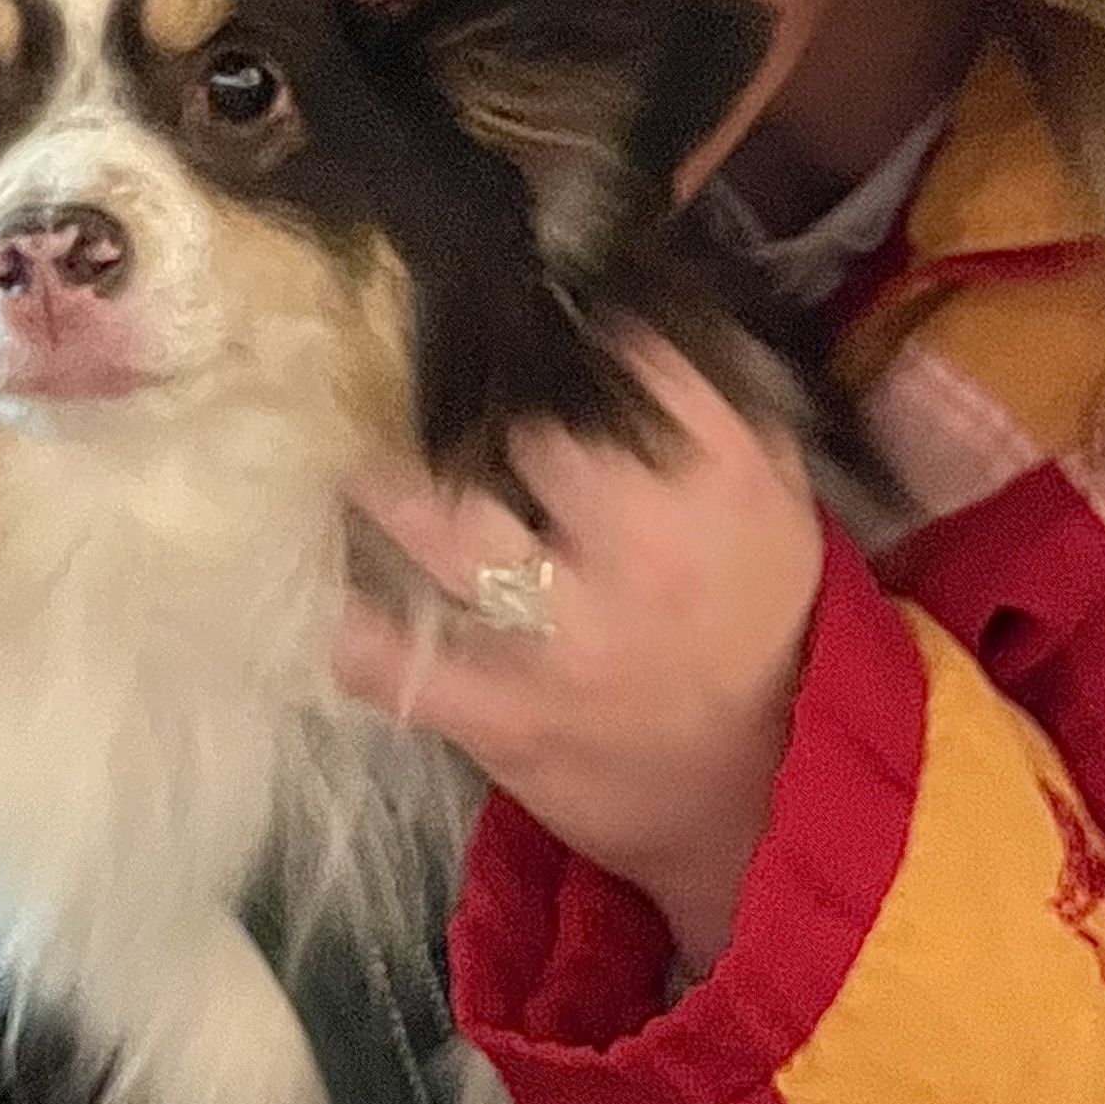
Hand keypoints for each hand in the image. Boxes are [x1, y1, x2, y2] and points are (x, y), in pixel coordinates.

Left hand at [334, 334, 825, 976]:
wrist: (771, 798)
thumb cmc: (762, 623)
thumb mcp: (773, 497)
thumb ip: (709, 402)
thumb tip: (616, 306)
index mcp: (720, 478)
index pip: (626, 361)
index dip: (555, 329)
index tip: (508, 316)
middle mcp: (644, 545)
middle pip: (526, 430)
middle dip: (466, 400)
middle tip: (407, 376)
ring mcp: (571, 634)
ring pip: (447, 527)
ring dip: (382, 483)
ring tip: (348, 458)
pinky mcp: (513, 717)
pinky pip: (406, 666)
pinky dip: (358, 633)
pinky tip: (331, 601)